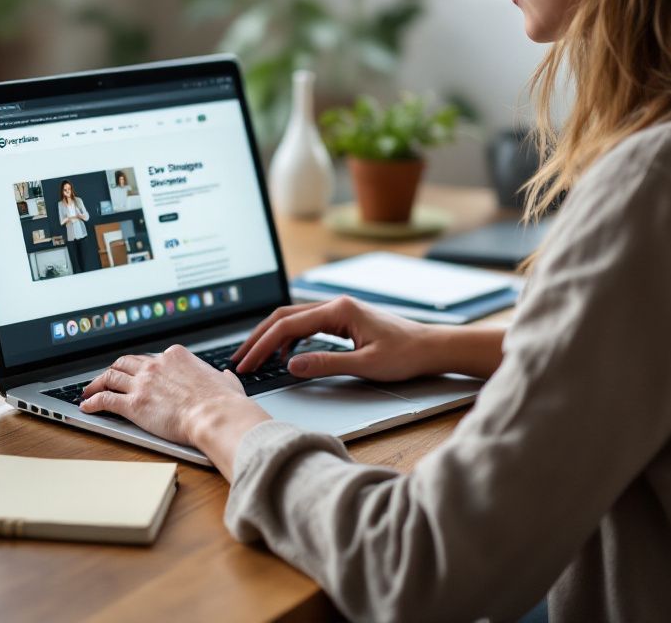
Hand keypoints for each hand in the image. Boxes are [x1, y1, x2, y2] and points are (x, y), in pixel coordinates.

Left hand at [80, 345, 269, 467]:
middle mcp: (156, 365)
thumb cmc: (222, 402)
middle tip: (107, 377)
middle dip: (115, 369)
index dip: (142, 366)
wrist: (214, 415)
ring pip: (111, 376)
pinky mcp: (134, 404)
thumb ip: (221, 377)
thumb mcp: (226, 381)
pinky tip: (88, 406)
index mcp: (176, 356)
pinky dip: (94, 401)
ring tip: (90, 390)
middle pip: (126, 362)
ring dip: (97, 382)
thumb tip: (225, 376)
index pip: (151, 358)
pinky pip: (106, 399)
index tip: (138, 373)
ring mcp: (143, 383)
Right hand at [233, 297, 451, 382]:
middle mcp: (335, 305)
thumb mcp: (365, 365)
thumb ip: (325, 364)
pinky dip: (290, 338)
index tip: (248, 364)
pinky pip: (307, 325)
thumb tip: (290, 365)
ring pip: (293, 319)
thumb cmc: (405, 355)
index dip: (263, 345)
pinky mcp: (342, 319)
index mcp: (338, 310)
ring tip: (256, 357)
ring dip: (272, 337)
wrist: (430, 347)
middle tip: (240, 360)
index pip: (288, 326)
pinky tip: (286, 354)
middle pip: (284, 317)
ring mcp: (338, 310)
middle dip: (259, 338)